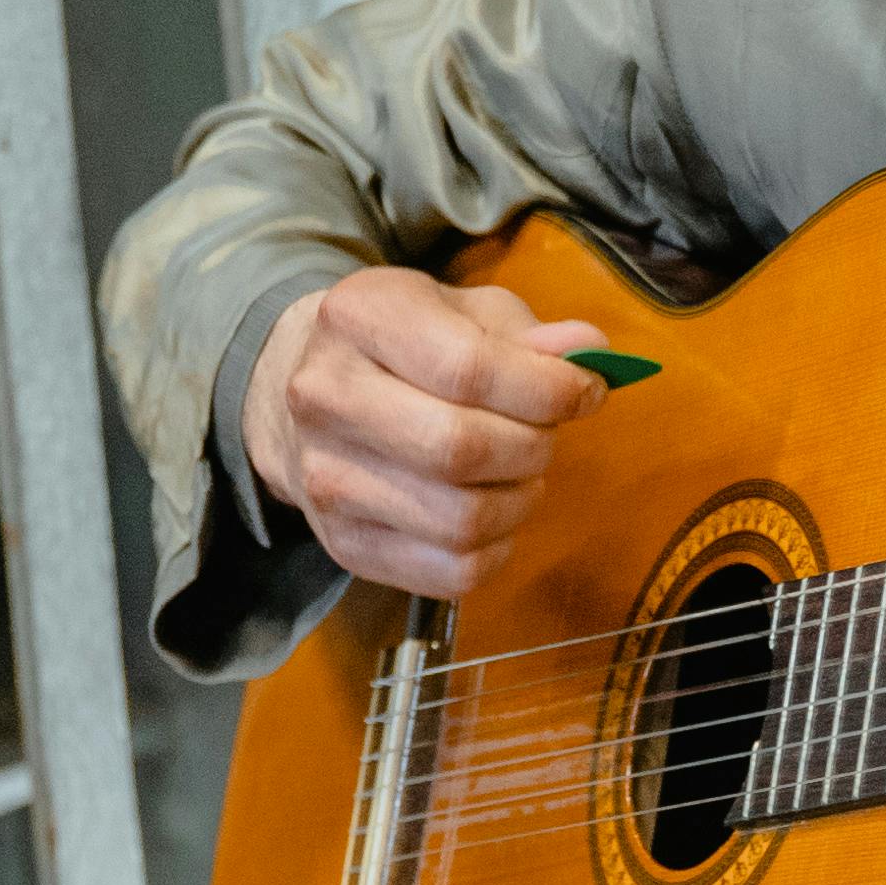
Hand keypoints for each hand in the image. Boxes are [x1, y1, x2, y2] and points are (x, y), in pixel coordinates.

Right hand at [243, 265, 617, 600]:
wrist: (297, 393)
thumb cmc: (401, 346)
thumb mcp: (460, 311)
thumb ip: (527, 334)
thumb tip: (588, 352)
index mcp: (358, 316)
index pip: (470, 369)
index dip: (548, 389)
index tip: (585, 392)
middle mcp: (325, 397)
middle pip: (461, 450)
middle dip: (532, 448)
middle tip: (544, 435)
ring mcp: (325, 478)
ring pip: (461, 521)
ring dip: (518, 502)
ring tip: (519, 473)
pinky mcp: (341, 543)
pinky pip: (450, 573)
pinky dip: (496, 550)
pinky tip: (492, 511)